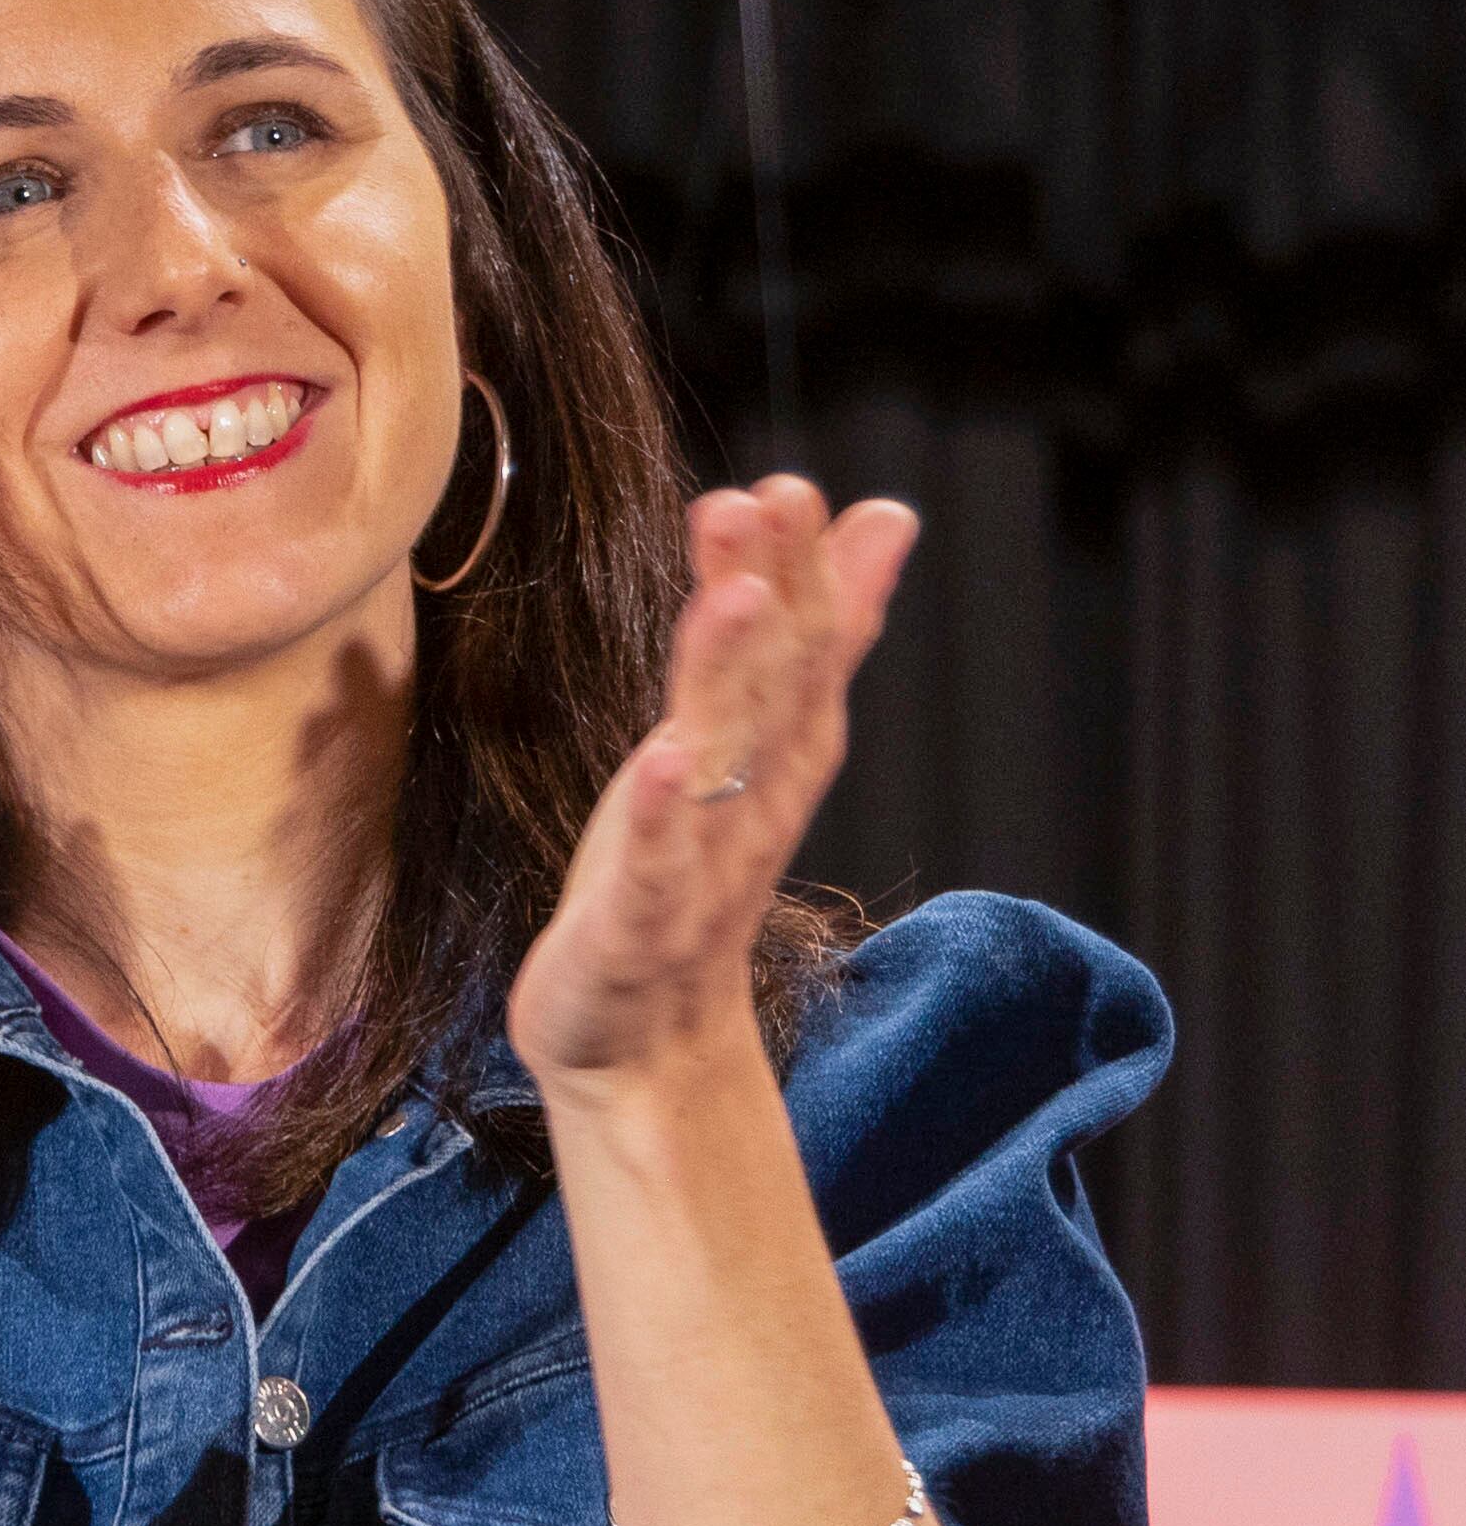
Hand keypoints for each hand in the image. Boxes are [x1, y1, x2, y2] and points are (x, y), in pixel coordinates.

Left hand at [510, 474, 914, 1098]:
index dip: (802, 571)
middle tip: (772, 497)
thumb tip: (884, 516)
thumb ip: (805, 634)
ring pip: (724, 758)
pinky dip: (666, 817)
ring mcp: (701, 865)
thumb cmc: (681, 873)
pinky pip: (660, 866)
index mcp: (773, 758)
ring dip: (730, 675)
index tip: (795, 486)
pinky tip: (665, 761)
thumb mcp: (741, 742)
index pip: (803, 651)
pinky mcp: (640, 928)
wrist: (643, 1039)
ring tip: (731, 591)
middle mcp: (750, 802)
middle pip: (774, 686)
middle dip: (776, 593)